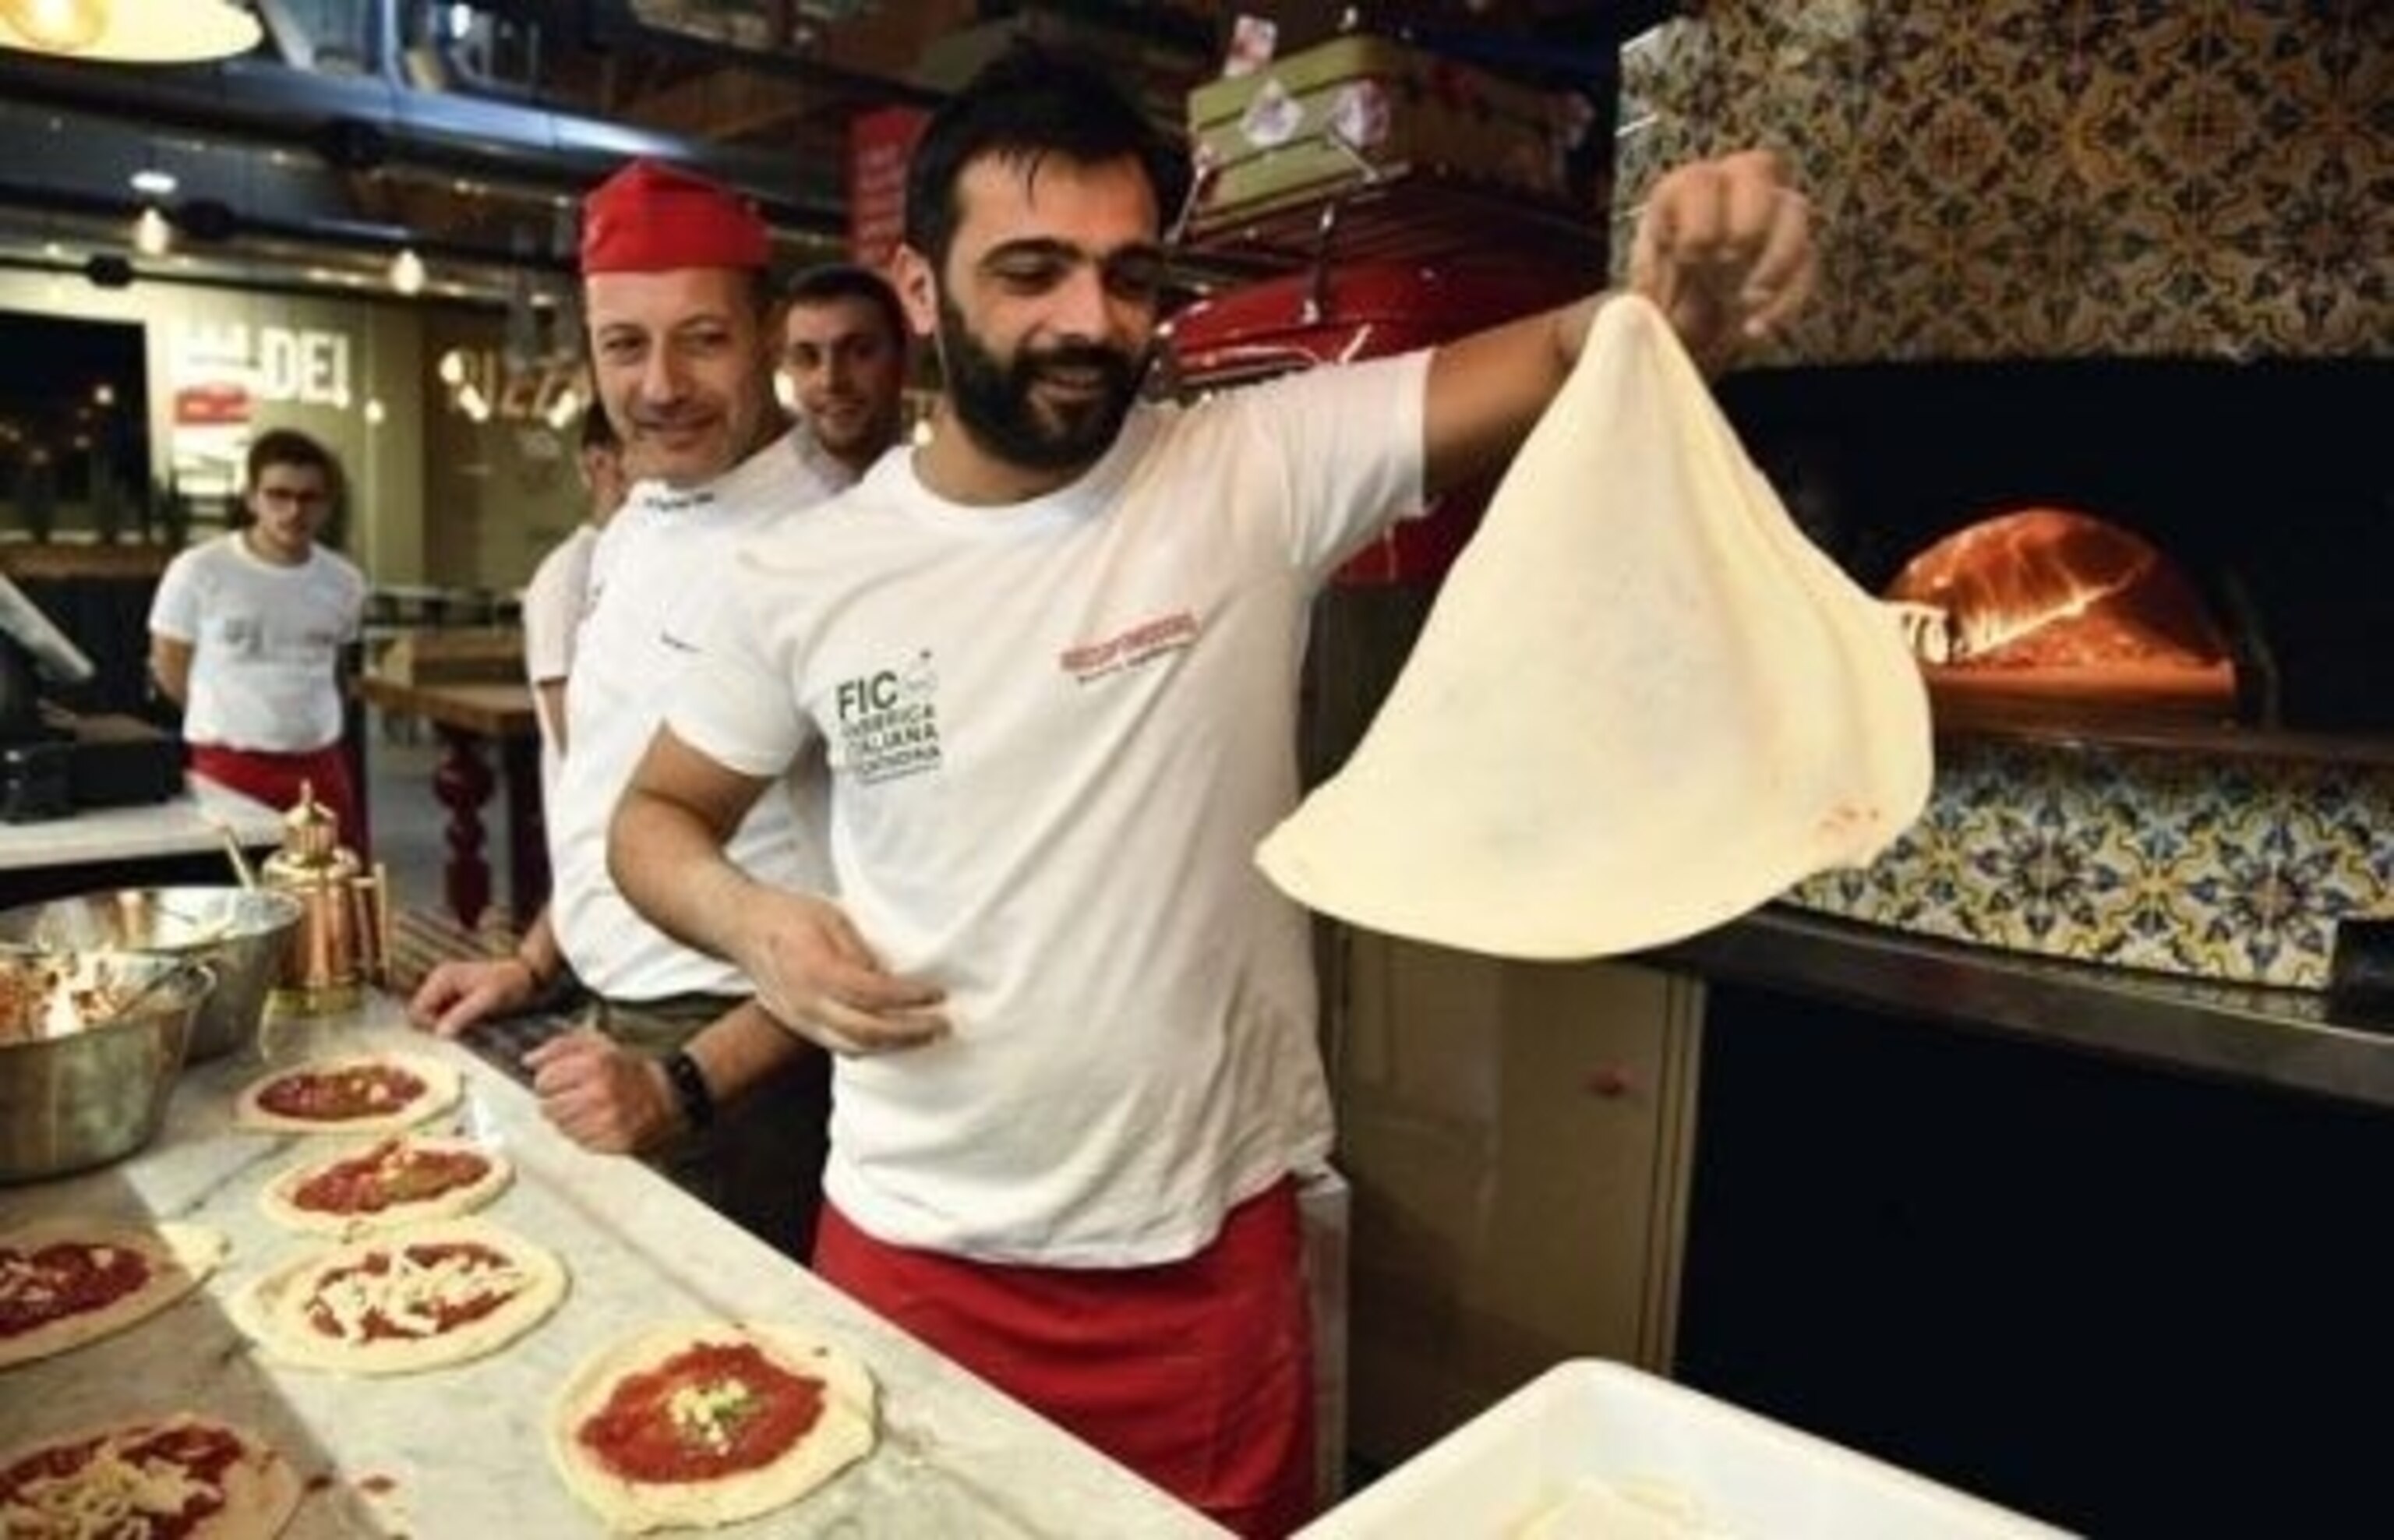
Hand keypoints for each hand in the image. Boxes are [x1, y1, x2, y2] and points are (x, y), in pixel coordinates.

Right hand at [407, 955, 537, 1038]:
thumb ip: (462, 1016)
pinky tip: (468, 1024)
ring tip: (468, 1025)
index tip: (450, 1032)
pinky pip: (441, 1016)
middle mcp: (439, 980)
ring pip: (429, 1017)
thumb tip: (439, 1034)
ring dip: (444, 1026)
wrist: (527, 978)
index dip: (429, 1026)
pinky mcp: (452, 997)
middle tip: (461, 1029)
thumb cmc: (509, 985)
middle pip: (419, 1014)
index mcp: (442, 977)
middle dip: (435, 1026)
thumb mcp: (487, 1001)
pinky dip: (450, 1024)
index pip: (417, 1010)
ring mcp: (444, 988)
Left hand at [523, 1025, 675, 1154]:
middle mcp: (601, 1092)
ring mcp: (608, 1119)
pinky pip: (579, 1141)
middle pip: (548, 1108)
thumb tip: (529, 1060)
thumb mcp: (595, 1044)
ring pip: (561, 1127)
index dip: (547, 1081)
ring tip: (586, 1108)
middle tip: (572, 1095)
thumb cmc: (626, 1068)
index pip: (544, 1081)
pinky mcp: (614, 1140)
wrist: (664, 1093)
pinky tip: (595, 1121)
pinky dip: (582, 1133)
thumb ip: (558, 1047)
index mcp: (595, 1065)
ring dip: (567, 1119)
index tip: (558, 1081)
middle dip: (555, 1101)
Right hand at [734, 891, 948, 1055]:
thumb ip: (861, 951)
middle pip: (865, 1033)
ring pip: (852, 1048)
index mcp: (815, 969)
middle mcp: (805, 1002)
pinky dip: (871, 1047)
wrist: (740, 927)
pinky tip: (895, 1039)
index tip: (939, 994)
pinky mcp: (797, 1025)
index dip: (909, 999)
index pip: (872, 995)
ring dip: (894, 1047)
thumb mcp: (832, 917)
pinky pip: (838, 1046)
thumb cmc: (788, 915)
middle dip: (909, 1033)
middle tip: (943, 1025)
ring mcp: (799, 1019)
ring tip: (927, 1035)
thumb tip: (894, 979)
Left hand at [1629, 148, 1816, 373]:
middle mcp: (1734, 188)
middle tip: (1729, 261)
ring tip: (1748, 301)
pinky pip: (1808, 263)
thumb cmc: (1662, 293)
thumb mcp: (1644, 288)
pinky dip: (1787, 300)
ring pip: (1794, 210)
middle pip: (1758, 169)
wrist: (1687, 323)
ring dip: (1776, 258)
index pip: (1700, 180)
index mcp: (1687, 189)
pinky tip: (1757, 329)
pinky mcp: (1797, 252)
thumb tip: (1643, 305)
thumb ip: (1646, 288)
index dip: (1698, 219)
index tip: (1689, 258)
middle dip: (1746, 217)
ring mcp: (1772, 214)